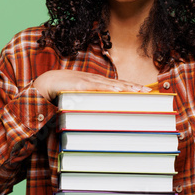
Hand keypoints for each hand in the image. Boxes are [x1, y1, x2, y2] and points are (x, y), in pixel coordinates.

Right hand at [32, 69, 151, 100]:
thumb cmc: (62, 91)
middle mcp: (95, 80)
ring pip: (111, 84)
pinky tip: (117, 90)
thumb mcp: (80, 98)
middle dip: (134, 87)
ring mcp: (88, 81)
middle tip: (148, 91)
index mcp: (96, 83)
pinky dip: (107, 88)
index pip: (117, 85)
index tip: (144, 92)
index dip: (131, 87)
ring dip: (126, 87)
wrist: (45, 84)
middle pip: (119, 83)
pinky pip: (96, 87)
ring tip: (138, 91)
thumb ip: (90, 103)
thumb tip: (101, 115)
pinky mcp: (80, 84)